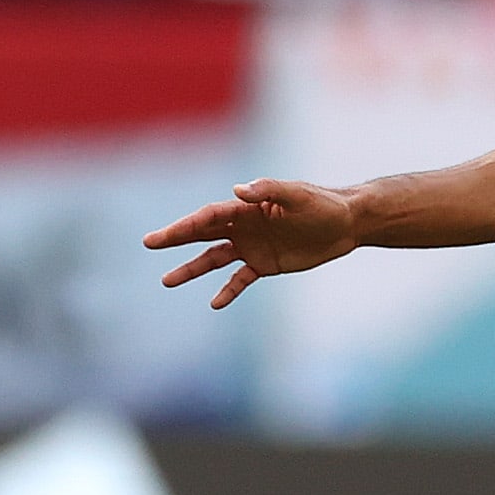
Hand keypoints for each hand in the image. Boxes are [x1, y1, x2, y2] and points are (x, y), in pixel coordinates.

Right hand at [145, 177, 358, 308]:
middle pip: (203, 234)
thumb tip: (238, 191)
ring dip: (192, 269)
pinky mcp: (266, 264)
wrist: (346, 224)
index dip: (184, 226)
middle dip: (176, 239)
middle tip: (149, 244)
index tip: (161, 237)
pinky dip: (228, 291)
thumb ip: (268, 191)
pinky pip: (240, 279)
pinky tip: (215, 303)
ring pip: (214, 259)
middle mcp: (243, 225)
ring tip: (166, 281)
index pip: (209, 217)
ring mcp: (252, 246)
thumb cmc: (322, 205)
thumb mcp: (298, 196)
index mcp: (247, 207)